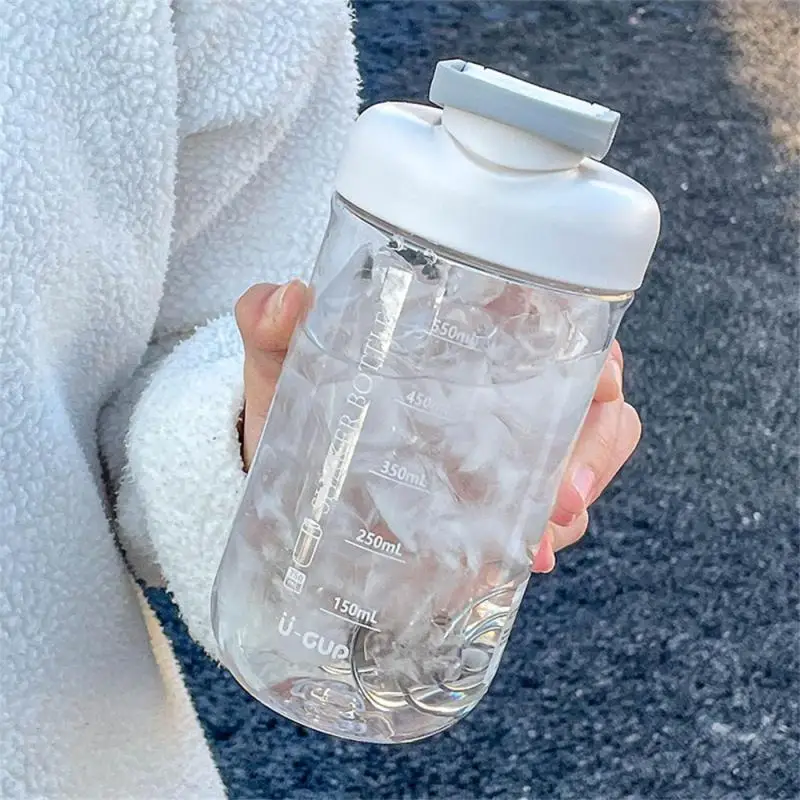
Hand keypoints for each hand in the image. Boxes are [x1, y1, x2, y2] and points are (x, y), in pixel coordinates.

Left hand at [236, 283, 640, 572]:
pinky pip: (545, 518)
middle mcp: (499, 395)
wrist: (284, 486)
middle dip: (594, 446)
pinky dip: (544, 537)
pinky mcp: (492, 507)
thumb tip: (286, 298)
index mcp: (467, 343)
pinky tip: (526, 557)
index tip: (594, 381)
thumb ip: (272, 327)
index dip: (591, 352)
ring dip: (574, 500)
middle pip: (591, 404)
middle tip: (563, 491)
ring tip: (540, 539)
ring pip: (579, 464)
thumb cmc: (297, 409)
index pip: (559, 329)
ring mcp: (502, 454)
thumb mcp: (285, 367)